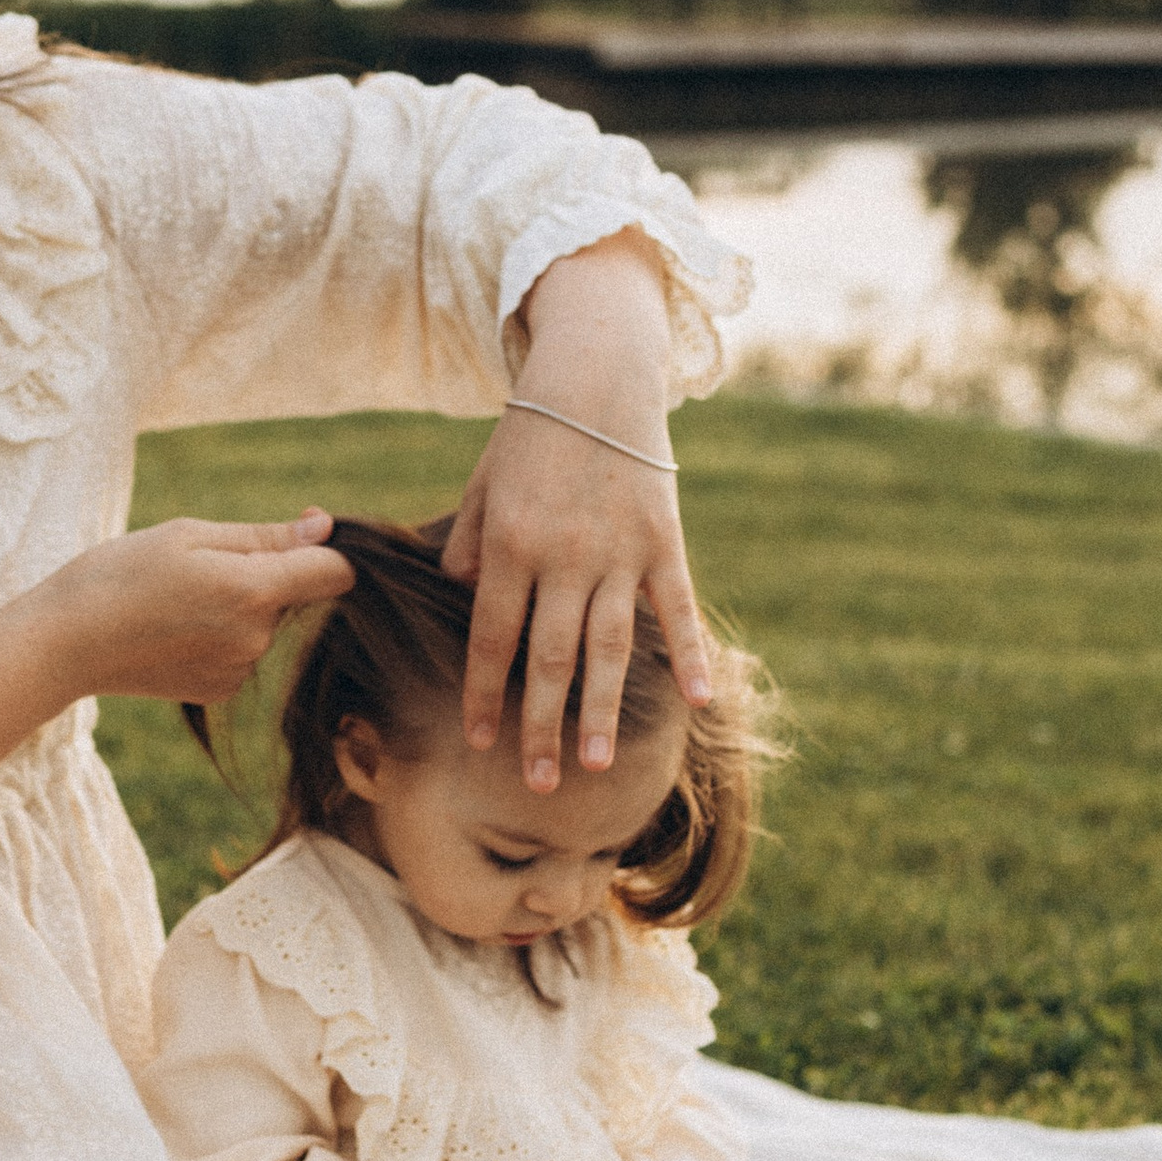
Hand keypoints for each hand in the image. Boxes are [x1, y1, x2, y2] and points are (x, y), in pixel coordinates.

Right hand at [49, 512, 351, 705]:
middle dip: (264, 575)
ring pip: (263, 624)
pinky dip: (219, 637)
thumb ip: (266, 536)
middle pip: (294, 595)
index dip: (327, 549)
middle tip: (200, 566)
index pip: (336, 572)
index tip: (300, 535)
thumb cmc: (120, 574)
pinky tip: (172, 629)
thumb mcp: (189, 535)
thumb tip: (325, 529)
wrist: (65, 643)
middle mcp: (256, 638)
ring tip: (177, 600)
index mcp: (254, 590)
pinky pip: (240, 652)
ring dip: (239, 607)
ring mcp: (238, 671)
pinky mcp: (219, 691)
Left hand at [441, 235, 715, 791]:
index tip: (480, 742)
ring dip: (601, 710)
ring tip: (594, 764)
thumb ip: (468, 546)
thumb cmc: (530, 434)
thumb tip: (463, 598)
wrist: (596, 374)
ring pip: (609, 647)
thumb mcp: (482, 485)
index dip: (482, 693)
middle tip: (538, 786)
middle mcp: (563, 556)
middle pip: (549, 659)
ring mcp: (618, 552)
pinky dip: (692, 654)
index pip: (490, 636)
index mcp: (509, 544)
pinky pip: (678, 607)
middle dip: (541, 726)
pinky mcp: (663, 540)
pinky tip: (698, 701)